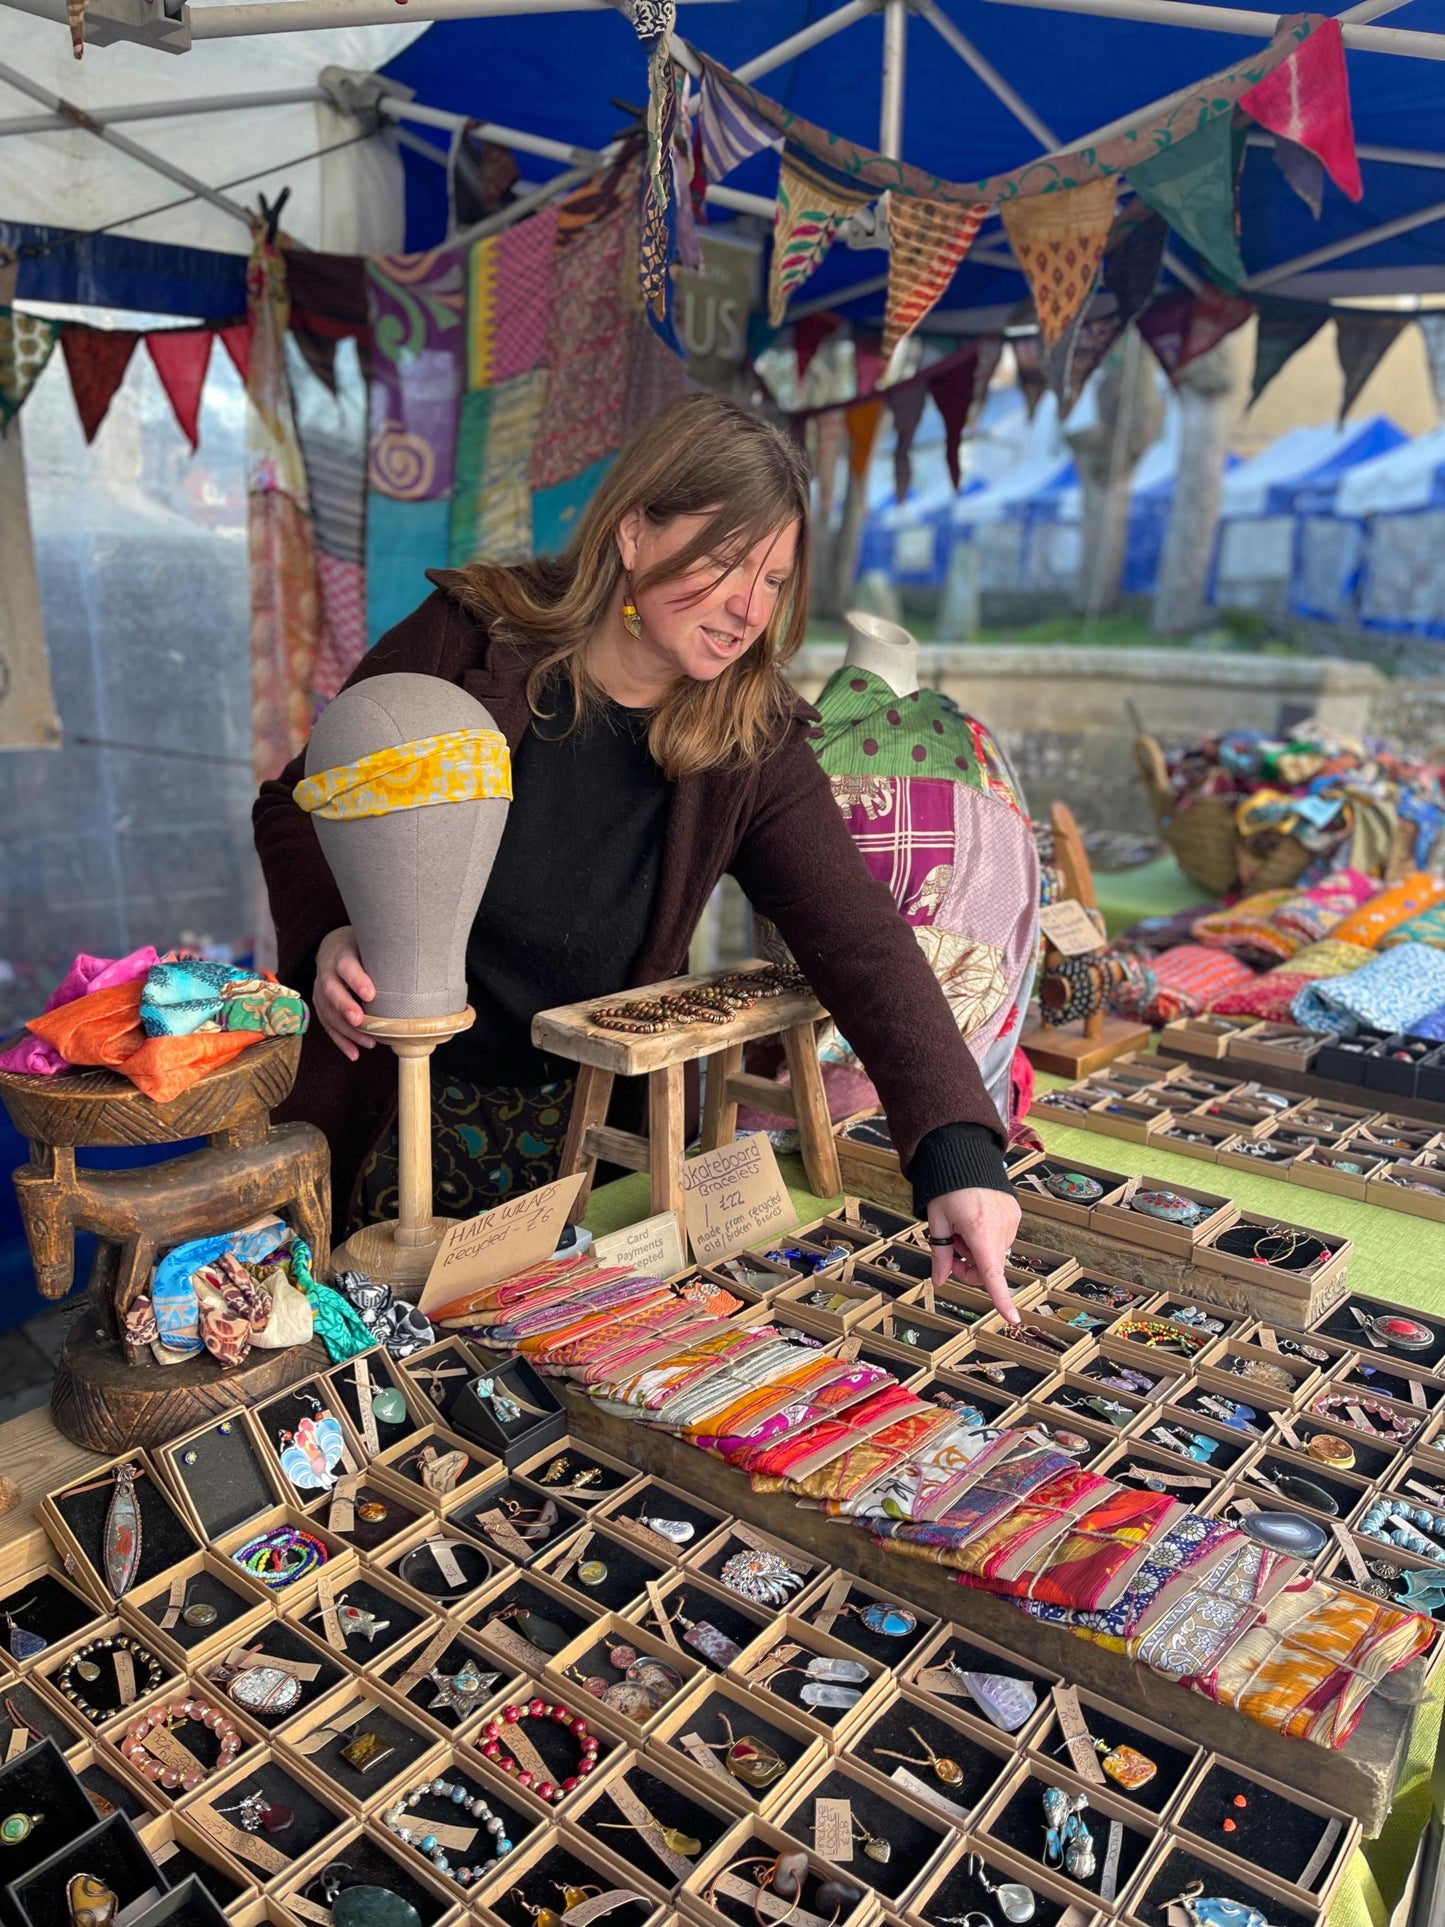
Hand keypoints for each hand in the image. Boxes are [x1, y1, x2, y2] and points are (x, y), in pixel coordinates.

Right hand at [314, 926, 376, 1061]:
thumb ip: (386, 956)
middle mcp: (327, 972)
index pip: (346, 966)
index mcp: (341, 954)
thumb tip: (419, 971)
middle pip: (332, 991)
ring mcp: (320, 990)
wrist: (333, 947)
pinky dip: (341, 1041)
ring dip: (347, 1030)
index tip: (371, 994)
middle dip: (345, 1007)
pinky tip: (354, 1053)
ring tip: (368, 1042)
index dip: (357, 980)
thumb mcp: (371, 944)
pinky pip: (328, 1025)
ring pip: (328, 1012)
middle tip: (360, 1020)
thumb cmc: (361, 948)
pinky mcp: (321, 1004)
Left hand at [927, 1186, 1021, 1323]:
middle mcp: (1001, 1226)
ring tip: (962, 1227)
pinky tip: (975, 1219)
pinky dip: (987, 1238)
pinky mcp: (1015, 1214)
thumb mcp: (936, 1221)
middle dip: (969, 1268)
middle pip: (989, 1267)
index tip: (1012, 1318)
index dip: (1001, 1298)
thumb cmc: (947, 1187)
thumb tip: (939, 1281)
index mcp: (979, 1229)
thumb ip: (939, 1254)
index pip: (992, 1273)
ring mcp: (1011, 1220)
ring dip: (977, 1251)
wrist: (966, 1155)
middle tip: (950, 1252)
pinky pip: (1001, 1238)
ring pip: (994, 1253)